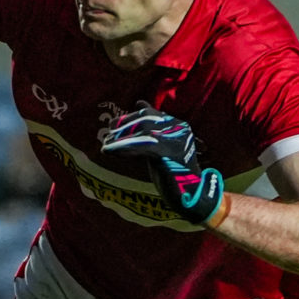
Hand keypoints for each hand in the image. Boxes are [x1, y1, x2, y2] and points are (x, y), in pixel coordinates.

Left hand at [99, 105, 227, 227]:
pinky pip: (143, 146)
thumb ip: (151, 129)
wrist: (192, 196)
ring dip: (121, 138)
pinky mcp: (170, 155)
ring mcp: (175, 142)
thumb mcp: (161, 146)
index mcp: (178, 126)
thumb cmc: (174, 173)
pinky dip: (124, 148)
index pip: (150, 114)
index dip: (129, 118)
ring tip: (106, 145)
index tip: (113, 124)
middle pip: (145, 120)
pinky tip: (110, 152)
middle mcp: (178, 130)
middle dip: (123, 126)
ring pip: (143, 132)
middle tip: (107, 135)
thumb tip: (140, 102)